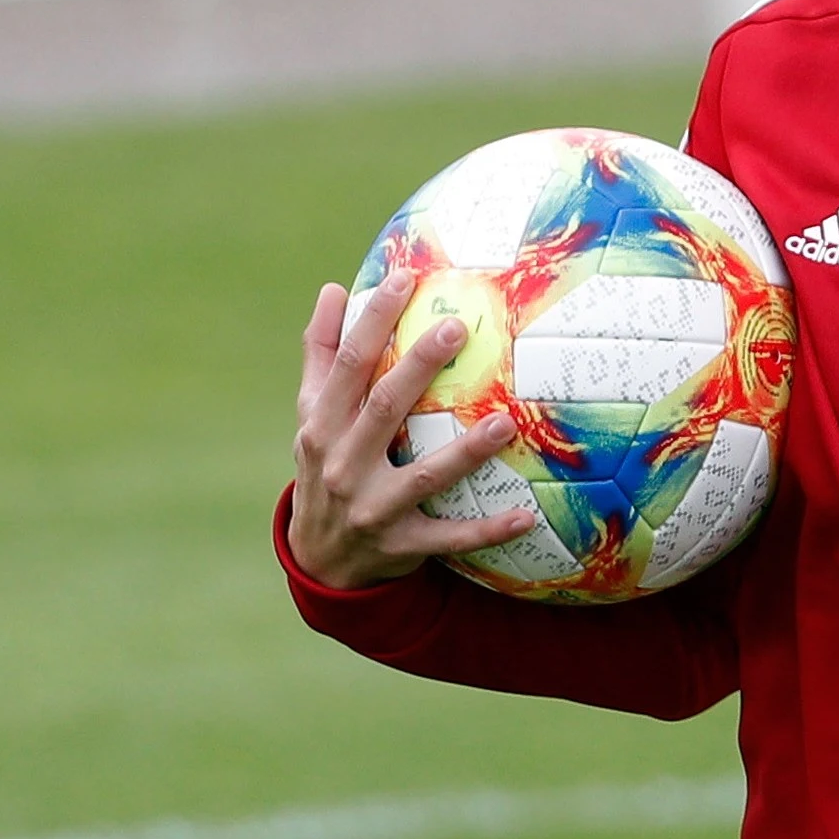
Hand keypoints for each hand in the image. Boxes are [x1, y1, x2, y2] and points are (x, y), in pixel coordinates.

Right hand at [286, 275, 540, 589]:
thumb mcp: (311, 415)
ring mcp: (371, 508)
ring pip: (424, 477)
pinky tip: (527, 515)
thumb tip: (334, 289)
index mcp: (320, 425)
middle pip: (383, 408)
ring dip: (465, 451)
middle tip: (458, 326)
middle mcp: (341, 465)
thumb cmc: (323, 466)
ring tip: (506, 421)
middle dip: (417, 366)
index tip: (404, 278)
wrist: (318, 559)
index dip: (373, 320)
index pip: (348, 364)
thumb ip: (321, 354)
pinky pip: (450, 537)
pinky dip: (487, 530)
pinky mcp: (400, 545)